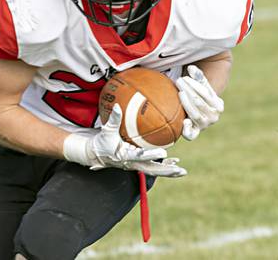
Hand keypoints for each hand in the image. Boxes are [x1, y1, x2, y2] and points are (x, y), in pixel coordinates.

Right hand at [63, 104, 185, 176]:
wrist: (96, 153)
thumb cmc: (101, 142)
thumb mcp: (106, 131)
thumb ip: (114, 119)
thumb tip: (119, 106)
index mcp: (124, 156)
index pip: (139, 156)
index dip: (151, 155)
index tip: (163, 153)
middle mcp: (132, 163)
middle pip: (151, 169)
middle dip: (166, 170)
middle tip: (180, 169)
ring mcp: (135, 165)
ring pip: (153, 170)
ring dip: (168, 170)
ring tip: (181, 170)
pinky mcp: (137, 164)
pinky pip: (152, 166)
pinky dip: (163, 165)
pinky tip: (173, 162)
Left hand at [175, 65, 223, 140]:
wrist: (197, 112)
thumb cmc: (199, 95)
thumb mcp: (201, 86)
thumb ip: (198, 76)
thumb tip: (191, 68)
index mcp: (218, 105)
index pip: (207, 94)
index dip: (195, 85)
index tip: (185, 77)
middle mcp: (214, 116)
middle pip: (200, 103)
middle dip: (189, 91)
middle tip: (178, 81)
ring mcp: (204, 125)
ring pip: (195, 114)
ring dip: (186, 103)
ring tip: (179, 92)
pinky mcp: (194, 132)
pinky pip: (191, 135)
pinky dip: (187, 130)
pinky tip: (184, 121)